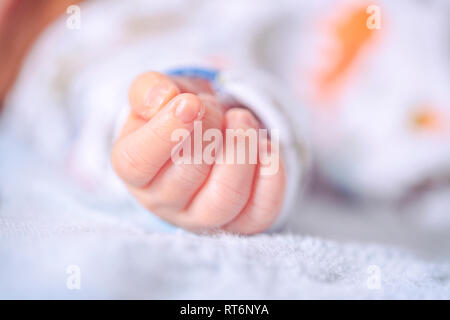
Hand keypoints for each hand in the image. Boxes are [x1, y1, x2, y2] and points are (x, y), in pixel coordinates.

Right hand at [112, 72, 285, 233]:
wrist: (205, 134)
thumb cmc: (177, 116)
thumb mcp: (158, 96)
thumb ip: (149, 90)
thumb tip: (163, 99)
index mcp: (135, 171)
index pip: (138, 162)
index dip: (166, 131)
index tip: (189, 103)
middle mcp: (165, 202)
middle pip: (186, 179)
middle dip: (209, 134)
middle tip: (216, 109)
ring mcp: (203, 216)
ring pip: (224, 201)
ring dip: (241, 155)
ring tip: (243, 120)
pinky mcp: (240, 222)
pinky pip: (261, 212)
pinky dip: (271, 176)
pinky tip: (266, 146)